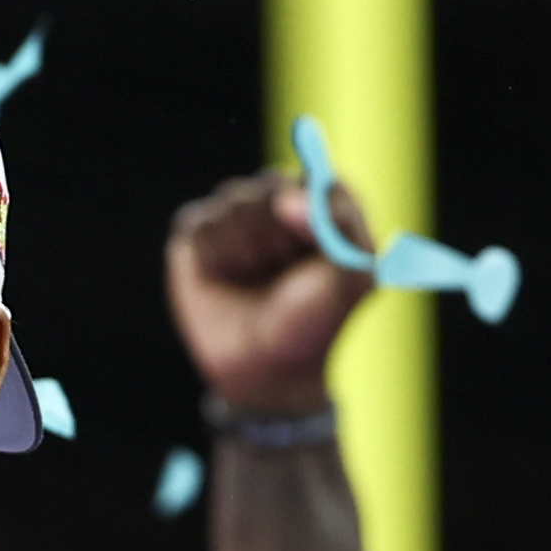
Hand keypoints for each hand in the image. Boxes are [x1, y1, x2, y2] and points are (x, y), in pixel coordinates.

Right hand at [166, 170, 374, 415]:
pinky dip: (216, 257)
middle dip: (279, 236)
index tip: (315, 242)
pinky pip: (202, 224)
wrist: (266, 372)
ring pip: (234, 203)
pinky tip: (225, 280)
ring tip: (256, 282)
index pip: (316, 178)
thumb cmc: (314, 324)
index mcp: (322, 206)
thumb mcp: (352, 278)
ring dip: (248, 251)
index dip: (312, 211)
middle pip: (271, 186)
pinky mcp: (197, 235)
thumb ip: (341, 224)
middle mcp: (278, 203)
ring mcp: (235, 216)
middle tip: (284, 273)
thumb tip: (287, 198)